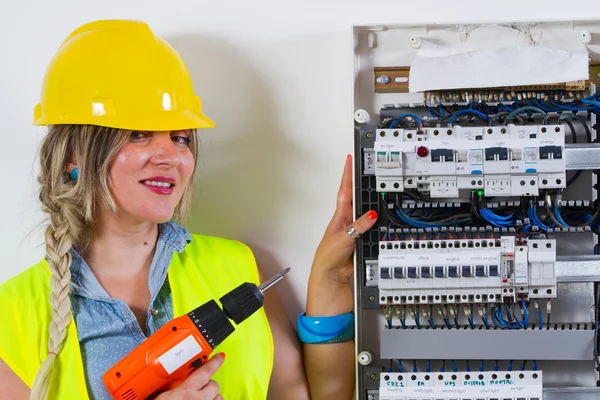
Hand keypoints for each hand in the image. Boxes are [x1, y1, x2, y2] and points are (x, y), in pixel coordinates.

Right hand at [155, 353, 224, 399]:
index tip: (220, 357)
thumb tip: (175, 378)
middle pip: (214, 384)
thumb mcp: (162, 397)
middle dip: (209, 384)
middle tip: (199, 387)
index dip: (215, 362)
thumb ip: (173, 386)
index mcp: (186, 392)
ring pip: (219, 398)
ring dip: (212, 397)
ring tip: (202, 399)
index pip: (206, 371)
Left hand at [310, 155, 377, 284]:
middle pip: (357, 198)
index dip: (347, 174)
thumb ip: (358, 226)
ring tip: (376, 186)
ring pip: (367, 212)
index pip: (345, 191)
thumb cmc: (328, 258)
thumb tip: (371, 215)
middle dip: (361, 182)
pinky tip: (383, 217)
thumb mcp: (343, 238)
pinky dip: (379, 222)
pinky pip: (374, 228)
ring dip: (371, 201)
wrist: (331, 279)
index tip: (350, 159)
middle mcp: (348, 222)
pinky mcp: (363, 242)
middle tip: (366, 167)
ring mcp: (356, 231)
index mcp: (339, 217)